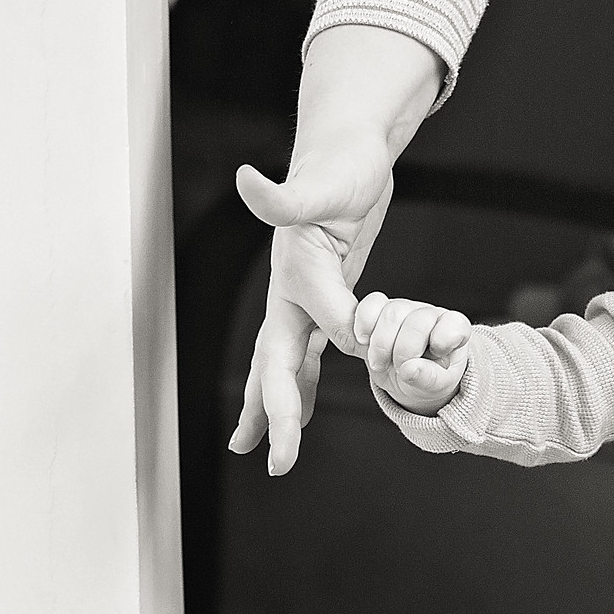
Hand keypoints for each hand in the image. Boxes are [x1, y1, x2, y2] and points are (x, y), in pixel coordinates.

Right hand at [226, 25, 443, 473]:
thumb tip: (246, 181)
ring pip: (282, 364)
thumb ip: (285, 198)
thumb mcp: (322, 184)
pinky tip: (306, 405)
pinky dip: (305, 379)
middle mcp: (290, 292)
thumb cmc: (339, 164)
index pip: (314, 328)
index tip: (368, 340)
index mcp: (296, 274)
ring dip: (275, 406)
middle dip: (277, 414)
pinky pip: (310, 349)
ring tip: (257, 447)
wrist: (343, 150)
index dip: (345, 339)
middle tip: (276, 462)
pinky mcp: (320, 295)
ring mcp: (301, 296)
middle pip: (276, 364)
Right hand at [354, 292, 471, 415]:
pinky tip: (363, 342)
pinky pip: (371, 304)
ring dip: (381, 345)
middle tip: (399, 370)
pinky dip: (363, 325)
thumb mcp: (436, 387)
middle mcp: (431, 315)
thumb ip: (428, 379)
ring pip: (392, 313)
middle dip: (404, 351)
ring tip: (380, 364)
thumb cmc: (429, 379)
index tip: (435, 356)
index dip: (442, 341)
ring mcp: (406, 308)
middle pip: (416, 321)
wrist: (407, 378)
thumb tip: (409, 369)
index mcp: (455, 329)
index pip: (453, 324)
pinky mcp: (381, 308)